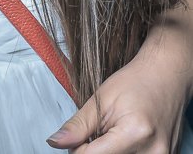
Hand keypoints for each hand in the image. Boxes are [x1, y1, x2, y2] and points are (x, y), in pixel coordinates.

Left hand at [46, 56, 186, 152]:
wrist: (167, 76)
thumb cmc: (136, 82)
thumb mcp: (102, 98)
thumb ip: (78, 125)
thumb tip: (55, 143)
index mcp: (134, 134)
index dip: (77, 149)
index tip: (77, 137)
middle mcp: (152, 153)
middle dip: (92, 152)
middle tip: (96, 133)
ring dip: (108, 153)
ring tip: (112, 134)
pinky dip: (121, 153)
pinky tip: (123, 139)